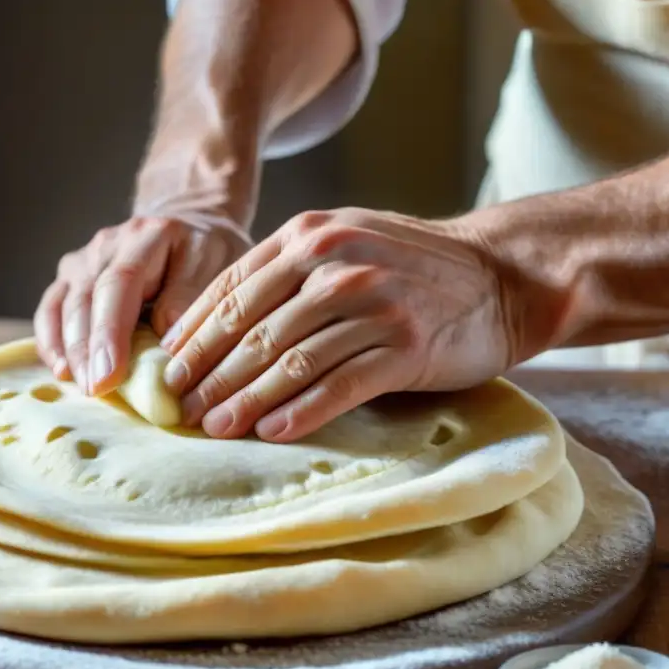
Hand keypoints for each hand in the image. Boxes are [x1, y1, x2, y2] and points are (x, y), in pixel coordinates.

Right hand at [33, 215, 249, 394]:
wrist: (186, 223)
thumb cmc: (204, 252)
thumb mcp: (216, 263)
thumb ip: (189, 296)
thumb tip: (164, 337)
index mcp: (145, 238)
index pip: (119, 285)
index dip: (111, 331)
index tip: (110, 373)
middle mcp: (106, 246)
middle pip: (86, 299)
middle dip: (87, 349)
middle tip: (95, 390)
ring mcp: (83, 261)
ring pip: (61, 306)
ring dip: (68, 350)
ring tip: (81, 386)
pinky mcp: (70, 278)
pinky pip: (50, 311)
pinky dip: (51, 342)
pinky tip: (61, 371)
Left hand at [160, 208, 522, 441]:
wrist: (499, 275)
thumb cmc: (410, 267)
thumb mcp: (343, 243)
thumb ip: (287, 272)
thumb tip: (216, 325)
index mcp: (309, 235)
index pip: (233, 290)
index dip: (195, 335)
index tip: (168, 372)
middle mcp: (336, 262)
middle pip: (253, 328)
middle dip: (210, 374)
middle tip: (181, 409)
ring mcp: (373, 302)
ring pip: (289, 359)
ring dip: (246, 400)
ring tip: (216, 428)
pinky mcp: (405, 344)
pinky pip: (339, 385)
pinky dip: (302, 411)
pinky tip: (273, 433)